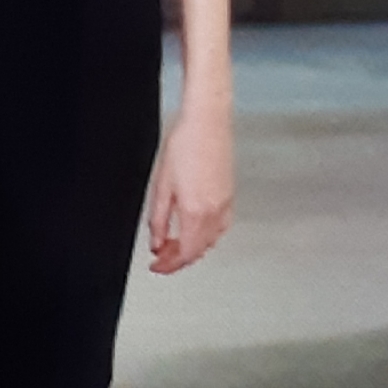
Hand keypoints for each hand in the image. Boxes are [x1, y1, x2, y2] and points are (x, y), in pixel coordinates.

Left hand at [148, 104, 233, 274]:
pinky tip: (195, 230)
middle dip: (178, 259)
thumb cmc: (184, 145)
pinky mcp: (230, 194)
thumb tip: (156, 242)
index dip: (168, 265)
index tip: (157, 266)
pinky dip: (207, 236)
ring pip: (211, 241)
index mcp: (195, 211)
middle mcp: (215, 211)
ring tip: (174, 244)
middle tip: (161, 257)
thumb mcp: (161, 185)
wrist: (207, 121)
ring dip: (193, 248)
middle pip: (199, 250)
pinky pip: (221, 226)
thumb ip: (157, 219)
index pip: (184, 253)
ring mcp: (226, 203)